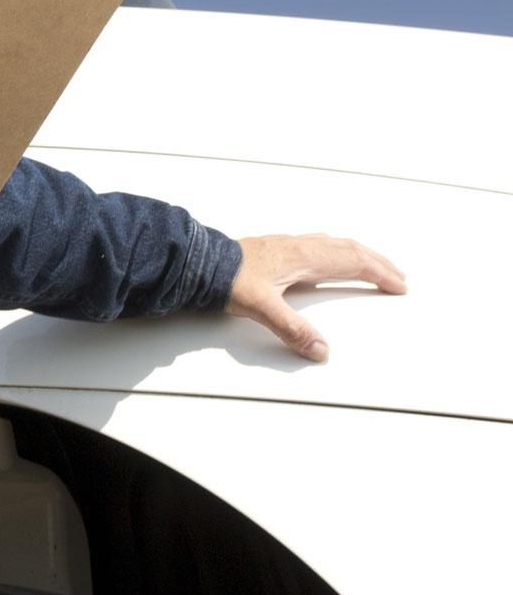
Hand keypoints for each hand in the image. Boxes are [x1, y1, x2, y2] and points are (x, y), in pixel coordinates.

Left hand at [224, 234, 407, 360]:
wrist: (195, 261)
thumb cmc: (224, 278)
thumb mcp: (260, 307)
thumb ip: (291, 328)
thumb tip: (320, 350)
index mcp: (303, 257)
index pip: (352, 262)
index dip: (379, 273)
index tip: (399, 285)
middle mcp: (298, 246)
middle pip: (348, 249)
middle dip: (376, 262)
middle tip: (398, 275)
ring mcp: (286, 245)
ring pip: (332, 244)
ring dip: (358, 254)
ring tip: (372, 265)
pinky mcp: (274, 248)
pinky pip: (317, 244)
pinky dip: (336, 251)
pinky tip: (328, 259)